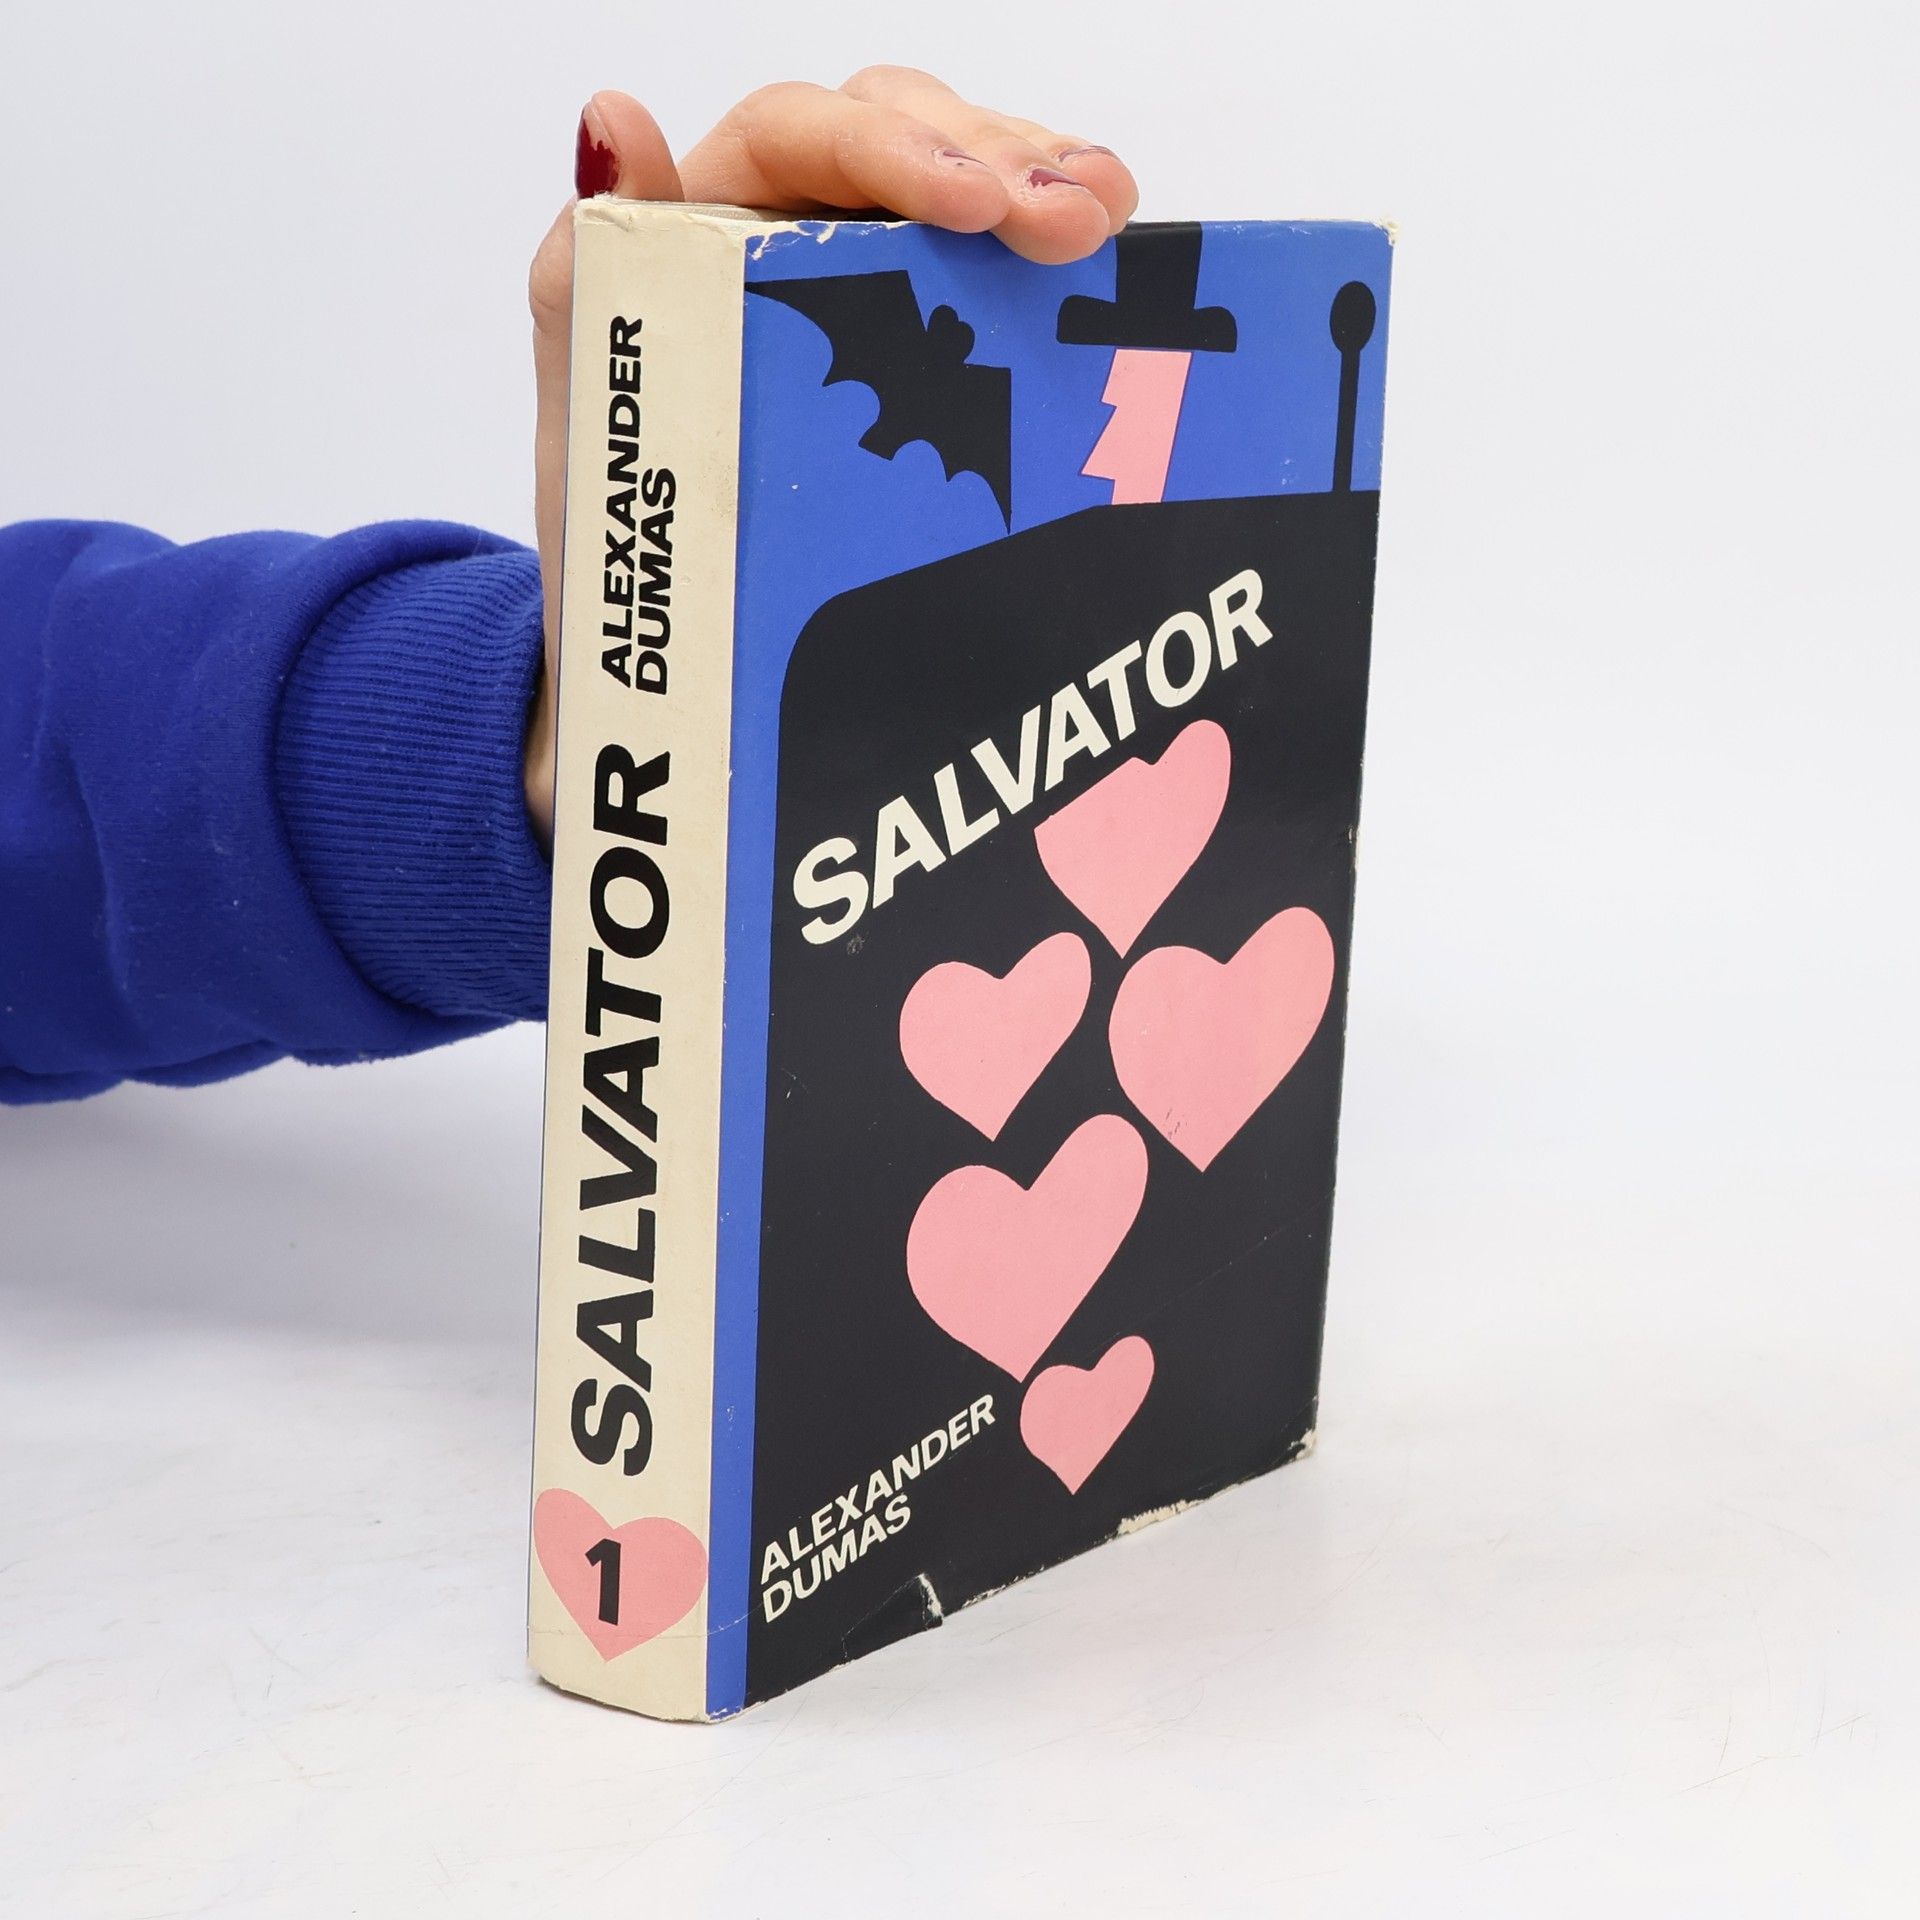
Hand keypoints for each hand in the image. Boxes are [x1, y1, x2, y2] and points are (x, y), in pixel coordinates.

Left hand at [523, 68, 1138, 839]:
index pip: (802, 139)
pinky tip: (1113, 268)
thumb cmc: (623, 564)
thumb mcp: (584, 431)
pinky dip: (1067, 270)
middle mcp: (800, 245)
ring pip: (974, 190)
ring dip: (1051, 188)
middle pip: (909, 138)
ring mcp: (883, 302)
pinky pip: (1011, 286)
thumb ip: (584, 283)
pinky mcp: (948, 368)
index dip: (892, 148)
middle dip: (1000, 160)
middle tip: (1075, 222)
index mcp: (711, 238)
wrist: (672, 687)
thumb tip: (612, 122)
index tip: (973, 209)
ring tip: (1108, 222)